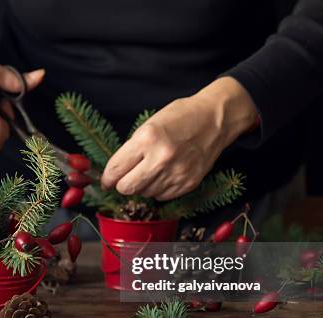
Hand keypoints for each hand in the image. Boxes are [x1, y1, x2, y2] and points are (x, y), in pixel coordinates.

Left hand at [101, 77, 257, 200]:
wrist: (216, 118)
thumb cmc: (181, 116)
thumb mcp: (149, 124)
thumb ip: (132, 149)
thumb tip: (116, 173)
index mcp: (147, 139)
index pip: (116, 170)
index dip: (107, 178)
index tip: (106, 181)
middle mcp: (161, 158)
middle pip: (127, 188)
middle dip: (122, 185)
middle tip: (125, 179)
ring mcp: (176, 173)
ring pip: (144, 194)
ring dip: (142, 186)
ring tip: (150, 171)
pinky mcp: (188, 183)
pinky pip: (162, 196)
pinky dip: (158, 189)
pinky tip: (164, 175)